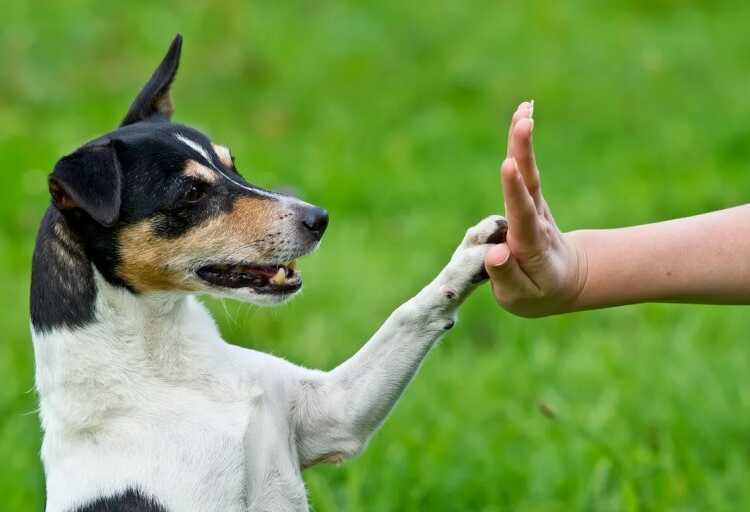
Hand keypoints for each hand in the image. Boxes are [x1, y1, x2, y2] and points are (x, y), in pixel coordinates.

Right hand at [484, 102, 586, 316]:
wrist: (566, 280)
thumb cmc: (538, 292)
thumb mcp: (521, 298)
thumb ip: (507, 276)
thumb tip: (496, 252)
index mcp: (530, 245)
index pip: (522, 216)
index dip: (514, 191)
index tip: (508, 166)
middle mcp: (535, 220)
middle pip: (529, 184)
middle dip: (524, 153)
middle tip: (523, 121)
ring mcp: (535, 207)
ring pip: (528, 172)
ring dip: (523, 141)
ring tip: (523, 109)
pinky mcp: (530, 198)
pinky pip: (525, 169)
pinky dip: (522, 143)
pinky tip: (522, 114)